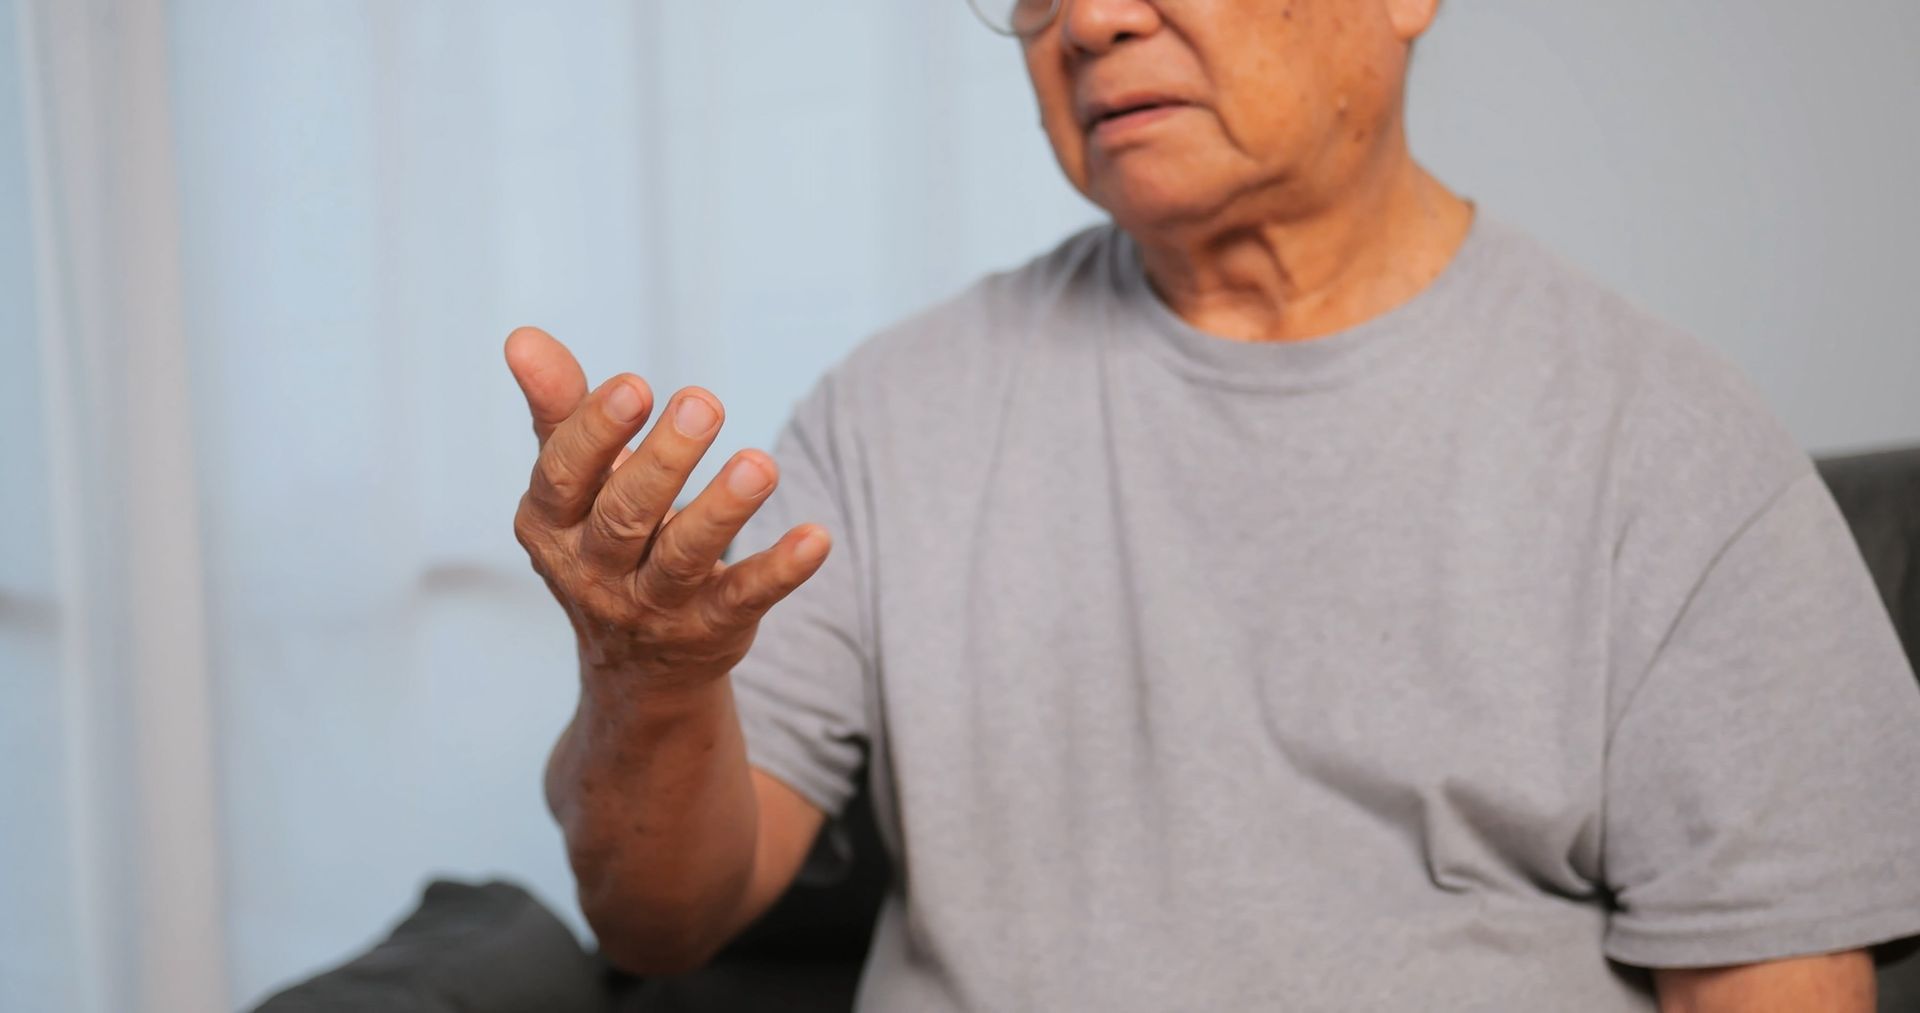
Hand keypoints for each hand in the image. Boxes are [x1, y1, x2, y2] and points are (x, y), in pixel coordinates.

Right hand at [504, 326, 832, 692]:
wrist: (635, 665)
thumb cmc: (603, 540)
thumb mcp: (574, 485)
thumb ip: (560, 412)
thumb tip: (522, 337)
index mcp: (551, 526)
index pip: (564, 476)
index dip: (595, 432)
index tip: (635, 385)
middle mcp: (594, 572)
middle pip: (625, 516)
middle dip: (664, 461)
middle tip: (704, 403)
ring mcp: (652, 607)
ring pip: (684, 557)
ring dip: (723, 510)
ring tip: (759, 464)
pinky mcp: (710, 629)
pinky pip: (745, 597)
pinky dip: (780, 570)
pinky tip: (816, 537)